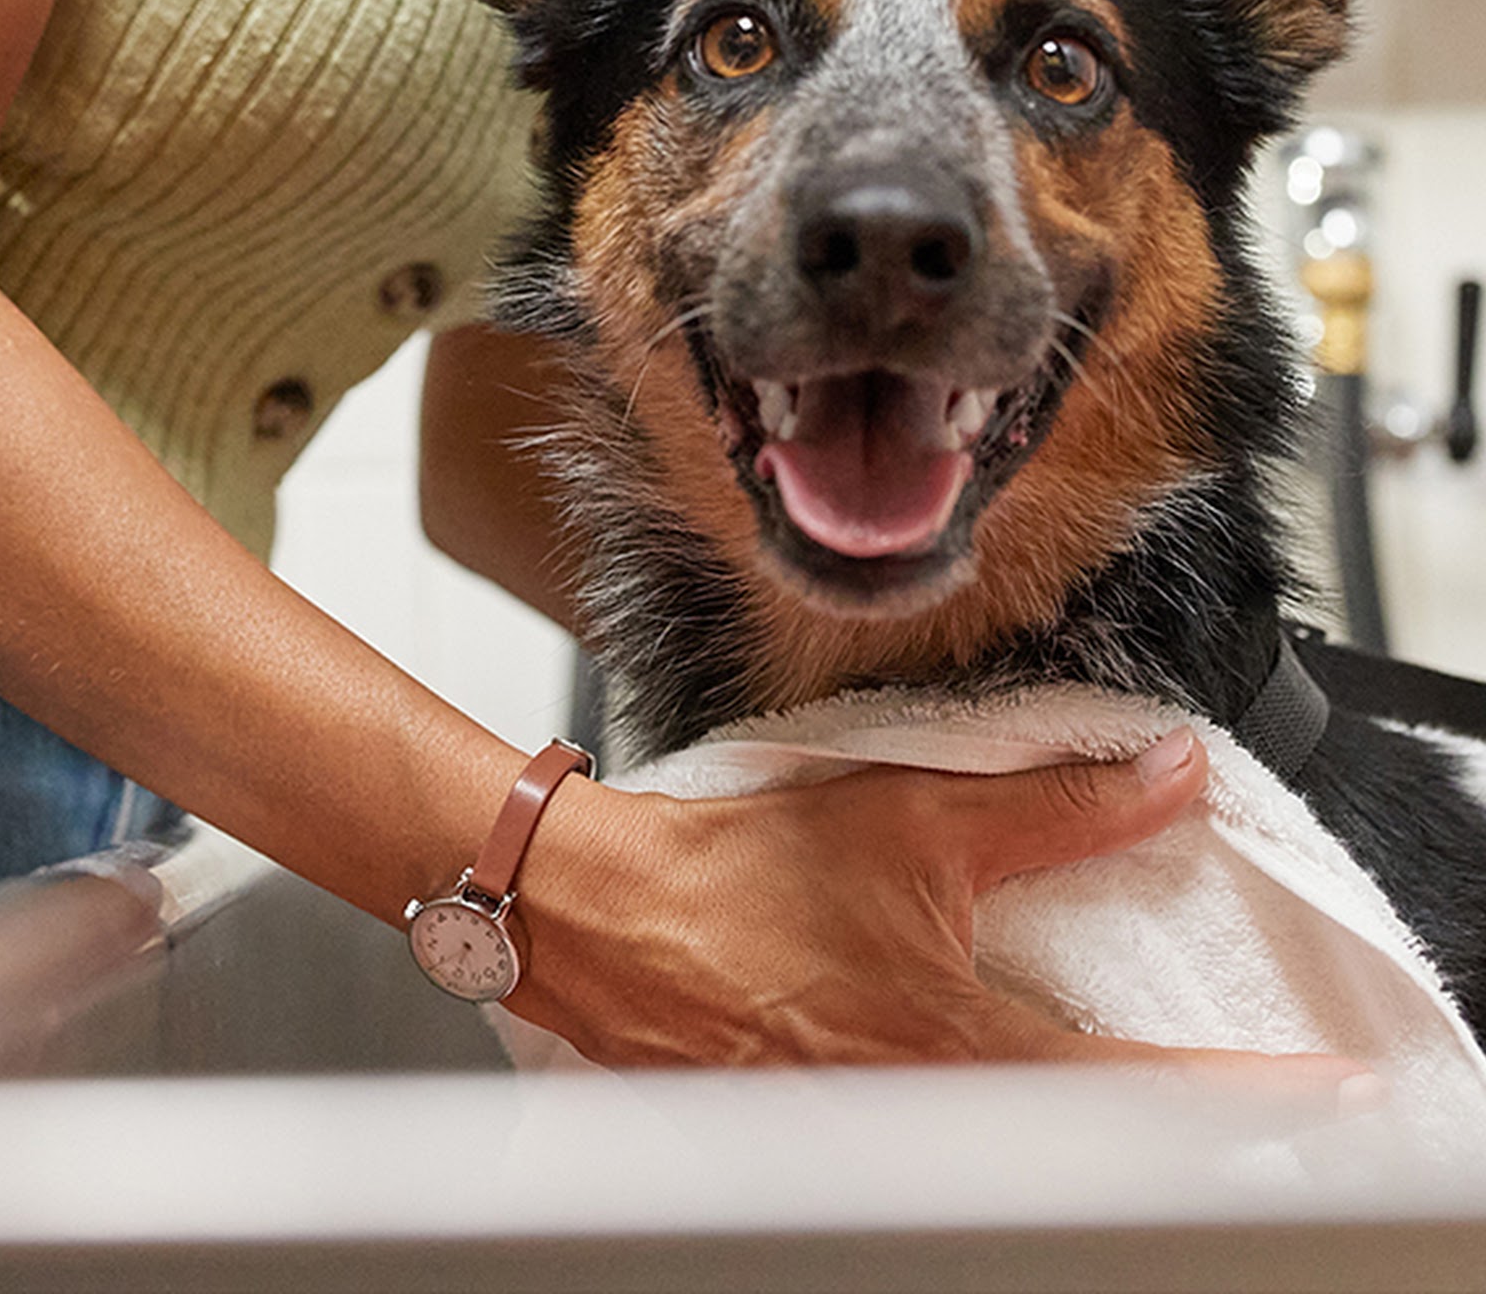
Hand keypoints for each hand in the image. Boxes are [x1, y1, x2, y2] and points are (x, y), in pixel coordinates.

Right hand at [506, 731, 1358, 1086]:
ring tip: (1163, 1113)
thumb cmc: (733, 874)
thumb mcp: (912, 820)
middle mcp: (928, 1125)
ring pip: (1028, 1173)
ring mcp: (876, 1151)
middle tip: (1269, 1117)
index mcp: (960, 1056)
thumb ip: (1052, 805)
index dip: (1261, 1103)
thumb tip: (1161, 775)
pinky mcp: (834, 1147)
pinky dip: (1016, 1142)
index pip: (1150, 1099)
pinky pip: (954, 1159)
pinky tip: (1022, 1107)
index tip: (1342, 1100)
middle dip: (1196, 1142)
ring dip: (1105, 1146)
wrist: (606, 921)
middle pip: (1100, 1166)